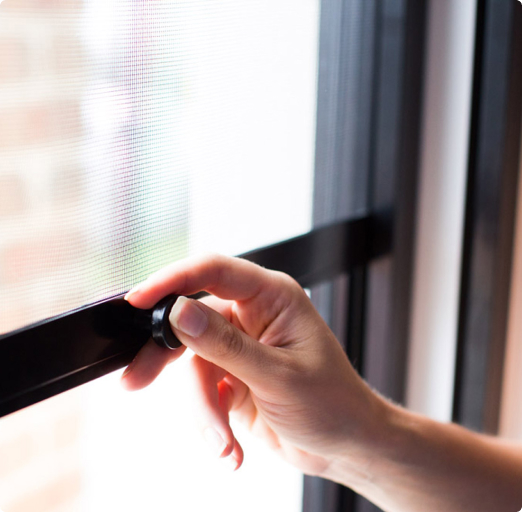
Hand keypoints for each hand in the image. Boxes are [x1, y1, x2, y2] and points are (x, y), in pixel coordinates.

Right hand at [121, 254, 384, 475]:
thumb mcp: (278, 376)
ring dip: (201, 408)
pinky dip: (209, 420)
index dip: (173, 280)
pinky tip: (229, 446)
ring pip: (193, 364)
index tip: (138, 300)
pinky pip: (201, 390)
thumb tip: (179, 313)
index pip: (214, 271)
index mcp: (272, 296)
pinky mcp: (230, 375)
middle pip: (191, 320)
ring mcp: (239, 346)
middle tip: (136, 379)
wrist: (344, 445)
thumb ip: (225, 345)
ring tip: (222, 443)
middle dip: (167, 355)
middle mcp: (252, 314)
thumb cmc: (332, 403)